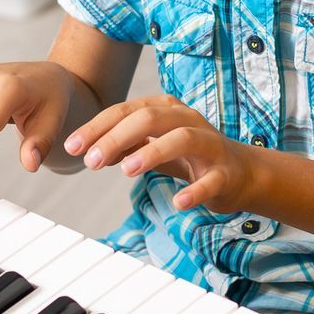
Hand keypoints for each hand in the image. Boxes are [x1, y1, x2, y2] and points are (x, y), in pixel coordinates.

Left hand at [66, 96, 257, 213]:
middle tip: (92, 161)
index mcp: (167, 110)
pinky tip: (178, 203)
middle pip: (149, 118)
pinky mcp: (225, 173)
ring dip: (152, 152)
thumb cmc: (190, 156)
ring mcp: (209, 145)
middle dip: (116, 137)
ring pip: (181, 138)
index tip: (72, 147)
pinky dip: (194, 191)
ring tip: (127, 171)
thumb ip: (125, 146)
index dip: (96, 128)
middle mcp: (188, 120)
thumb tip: (91, 150)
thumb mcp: (153, 146)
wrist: (241, 173)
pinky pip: (210, 181)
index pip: (125, 111)